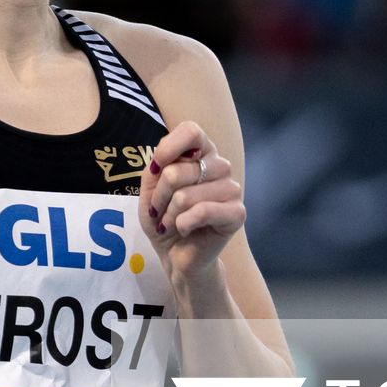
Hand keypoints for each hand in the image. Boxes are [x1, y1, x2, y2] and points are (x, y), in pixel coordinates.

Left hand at [139, 121, 243, 282]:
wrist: (176, 255)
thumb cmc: (164, 219)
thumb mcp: (150, 190)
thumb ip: (155, 168)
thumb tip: (161, 161)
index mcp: (202, 153)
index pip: (191, 131)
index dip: (168, 148)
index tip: (156, 168)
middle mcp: (220, 166)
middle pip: (177, 171)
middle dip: (159, 196)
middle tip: (161, 210)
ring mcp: (231, 189)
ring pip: (185, 195)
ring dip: (169, 214)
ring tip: (172, 223)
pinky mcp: (237, 213)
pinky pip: (201, 212)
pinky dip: (182, 224)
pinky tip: (185, 229)